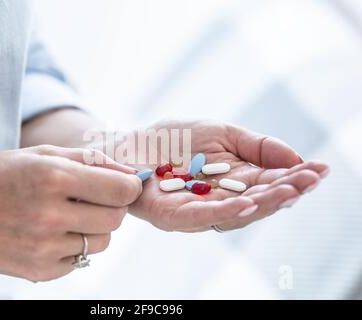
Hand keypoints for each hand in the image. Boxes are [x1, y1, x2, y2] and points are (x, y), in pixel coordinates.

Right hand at [0, 146, 140, 280]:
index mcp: (53, 178)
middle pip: (116, 218)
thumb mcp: (41, 154)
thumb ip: (90, 160)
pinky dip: (75, 244)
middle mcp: (50, 216)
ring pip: (102, 241)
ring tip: (69, 214)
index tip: (126, 184)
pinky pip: (80, 258)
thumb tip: (128, 173)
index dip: (130, 186)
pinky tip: (52, 232)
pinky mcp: (40, 270)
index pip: (120, 190)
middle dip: (113, 205)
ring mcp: (45, 248)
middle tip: (94, 197)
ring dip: (95, 227)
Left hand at [129, 120, 328, 231]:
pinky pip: (199, 217)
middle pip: (256, 201)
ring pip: (233, 213)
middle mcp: (218, 201)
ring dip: (262, 203)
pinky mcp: (170, 215)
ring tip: (288, 190)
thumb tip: (297, 156)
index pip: (268, 183)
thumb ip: (256, 145)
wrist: (130, 145)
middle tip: (310, 179)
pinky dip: (224, 211)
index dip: (294, 177)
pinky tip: (246, 202)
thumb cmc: (174, 139)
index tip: (319, 169)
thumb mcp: (221, 133)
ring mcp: (195, 211)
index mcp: (233, 182)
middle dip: (285, 190)